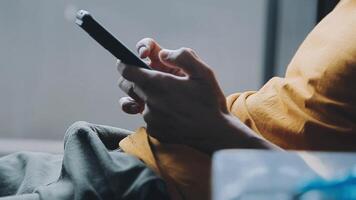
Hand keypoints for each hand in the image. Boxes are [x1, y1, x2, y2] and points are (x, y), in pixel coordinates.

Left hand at [117, 38, 277, 152]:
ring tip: (166, 96)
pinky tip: (172, 112)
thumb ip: (182, 56)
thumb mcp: (203, 72)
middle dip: (134, 78)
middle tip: (152, 77)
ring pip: (137, 102)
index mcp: (159, 84)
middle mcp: (150, 102)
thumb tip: (162, 54)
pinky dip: (154, 112)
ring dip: (145, 96)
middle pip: (127, 85)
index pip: (126, 70)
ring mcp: (150, 119)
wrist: (215, 133)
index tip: (129, 61)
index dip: (125, 63)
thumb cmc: (210, 101)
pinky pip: (146, 117)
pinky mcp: (154, 131)